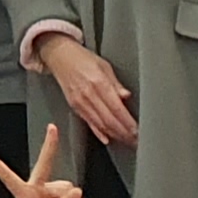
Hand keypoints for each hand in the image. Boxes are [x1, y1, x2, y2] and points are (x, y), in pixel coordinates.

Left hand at [0, 123, 82, 197]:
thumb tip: (77, 192)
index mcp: (24, 196)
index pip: (8, 177)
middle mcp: (35, 189)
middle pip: (44, 165)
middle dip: (50, 147)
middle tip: (52, 127)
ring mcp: (47, 190)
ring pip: (65, 187)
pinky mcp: (57, 193)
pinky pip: (71, 193)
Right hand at [33, 32, 139, 149]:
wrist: (59, 56)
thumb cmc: (83, 58)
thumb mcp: (104, 66)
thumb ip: (115, 83)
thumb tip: (126, 96)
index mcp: (99, 83)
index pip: (117, 109)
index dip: (128, 123)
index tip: (138, 131)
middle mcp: (88, 95)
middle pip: (109, 120)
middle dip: (124, 133)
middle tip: (136, 141)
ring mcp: (80, 102)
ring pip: (100, 124)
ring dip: (115, 134)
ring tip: (127, 141)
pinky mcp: (74, 106)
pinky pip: (89, 122)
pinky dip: (99, 133)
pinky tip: (107, 139)